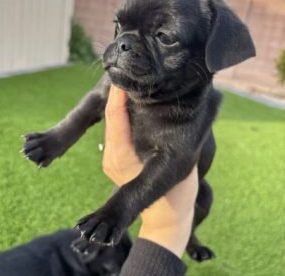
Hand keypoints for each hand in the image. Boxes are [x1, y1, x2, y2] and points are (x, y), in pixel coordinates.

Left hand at [103, 85, 198, 256]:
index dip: (117, 93)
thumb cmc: (173, 192)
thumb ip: (167, 138)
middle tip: (130, 71)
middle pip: (110, 115)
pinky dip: (125, 112)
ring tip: (133, 80)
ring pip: (113, 120)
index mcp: (120, 156)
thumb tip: (164, 107)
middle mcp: (111, 154)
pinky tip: (136, 100)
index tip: (123, 73)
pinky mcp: (116, 155)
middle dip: (119, 93)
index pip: (114, 116)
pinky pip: (118, 128)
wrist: (165, 215)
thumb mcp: (175, 164)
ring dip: (121, 101)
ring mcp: (111, 155)